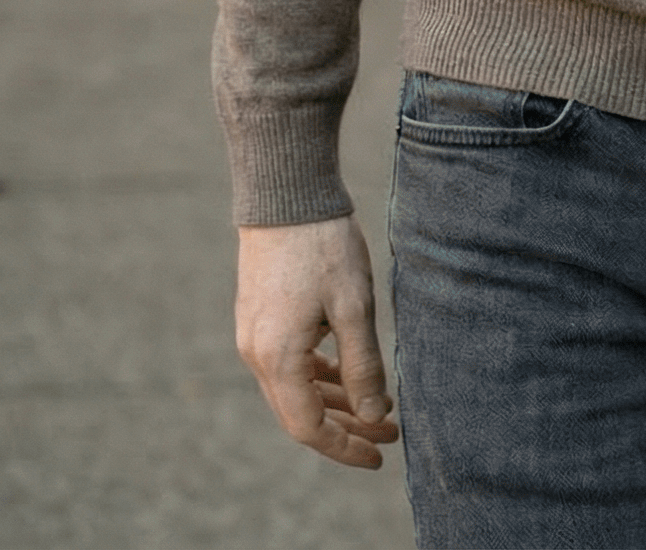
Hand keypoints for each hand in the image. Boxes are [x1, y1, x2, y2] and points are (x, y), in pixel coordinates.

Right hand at [235, 214, 398, 467]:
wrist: (285, 191)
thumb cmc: (322, 245)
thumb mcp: (354, 306)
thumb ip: (363, 366)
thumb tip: (371, 416)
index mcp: (278, 358)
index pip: (310, 428)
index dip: (346, 447)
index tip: (381, 453)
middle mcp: (257, 354)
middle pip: (301, 413)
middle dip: (347, 426)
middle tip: (390, 431)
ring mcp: (254, 334)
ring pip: (296, 388)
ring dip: (336, 399)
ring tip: (380, 404)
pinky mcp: (259, 315)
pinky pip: (289, 363)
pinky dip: (319, 374)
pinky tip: (348, 369)